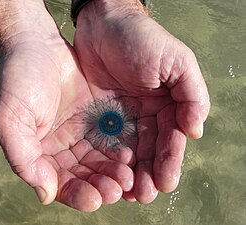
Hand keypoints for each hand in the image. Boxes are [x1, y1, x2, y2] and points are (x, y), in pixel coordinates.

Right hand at [0, 0, 133, 211]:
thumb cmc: (19, 79)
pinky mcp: (97, 117)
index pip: (60, 183)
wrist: (36, 43)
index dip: (77, 194)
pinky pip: (112, 138)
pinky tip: (132, 155)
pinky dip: (121, 150)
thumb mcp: (10, 117)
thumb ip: (23, 157)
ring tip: (128, 177)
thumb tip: (45, 194)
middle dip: (102, 185)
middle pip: (85, 176)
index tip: (95, 198)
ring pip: (101, 161)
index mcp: (40, 152)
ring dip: (115, 172)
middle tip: (118, 189)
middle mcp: (62, 146)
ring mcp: (81, 132)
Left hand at [74, 0, 209, 202]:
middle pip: (148, 153)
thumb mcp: (176, 61)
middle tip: (143, 194)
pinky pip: (101, 144)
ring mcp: (119, 119)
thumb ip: (192, 94)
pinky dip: (105, 161)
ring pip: (126, 154)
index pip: (170, 141)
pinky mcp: (96, 117)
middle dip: (148, 176)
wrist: (103, 22)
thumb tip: (195, 130)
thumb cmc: (140, 38)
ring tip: (126, 193)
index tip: (164, 181)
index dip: (168, 162)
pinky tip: (106, 174)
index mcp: (165, 107)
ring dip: (127, 175)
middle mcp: (143, 117)